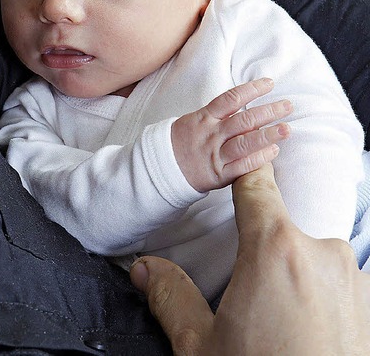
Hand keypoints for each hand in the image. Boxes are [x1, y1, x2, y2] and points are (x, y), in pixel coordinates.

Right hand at [130, 163, 369, 354]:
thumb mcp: (200, 345)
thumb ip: (170, 295)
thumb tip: (144, 268)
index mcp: (274, 249)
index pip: (255, 185)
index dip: (243, 170)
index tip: (239, 157)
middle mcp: (322, 253)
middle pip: (282, 228)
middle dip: (263, 251)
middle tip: (248, 295)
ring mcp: (356, 279)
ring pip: (313, 257)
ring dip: (295, 276)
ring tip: (279, 321)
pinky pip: (340, 283)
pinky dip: (322, 297)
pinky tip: (308, 331)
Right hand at [171, 78, 291, 191]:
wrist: (162, 167)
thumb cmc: (181, 141)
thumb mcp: (193, 120)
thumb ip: (216, 114)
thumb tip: (242, 101)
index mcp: (204, 118)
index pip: (230, 99)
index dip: (251, 90)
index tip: (269, 84)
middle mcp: (211, 135)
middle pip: (243, 120)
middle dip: (267, 112)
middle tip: (288, 106)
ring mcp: (215, 155)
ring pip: (245, 143)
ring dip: (268, 135)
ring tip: (286, 128)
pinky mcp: (219, 174)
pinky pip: (242, 166)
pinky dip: (259, 158)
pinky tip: (274, 150)